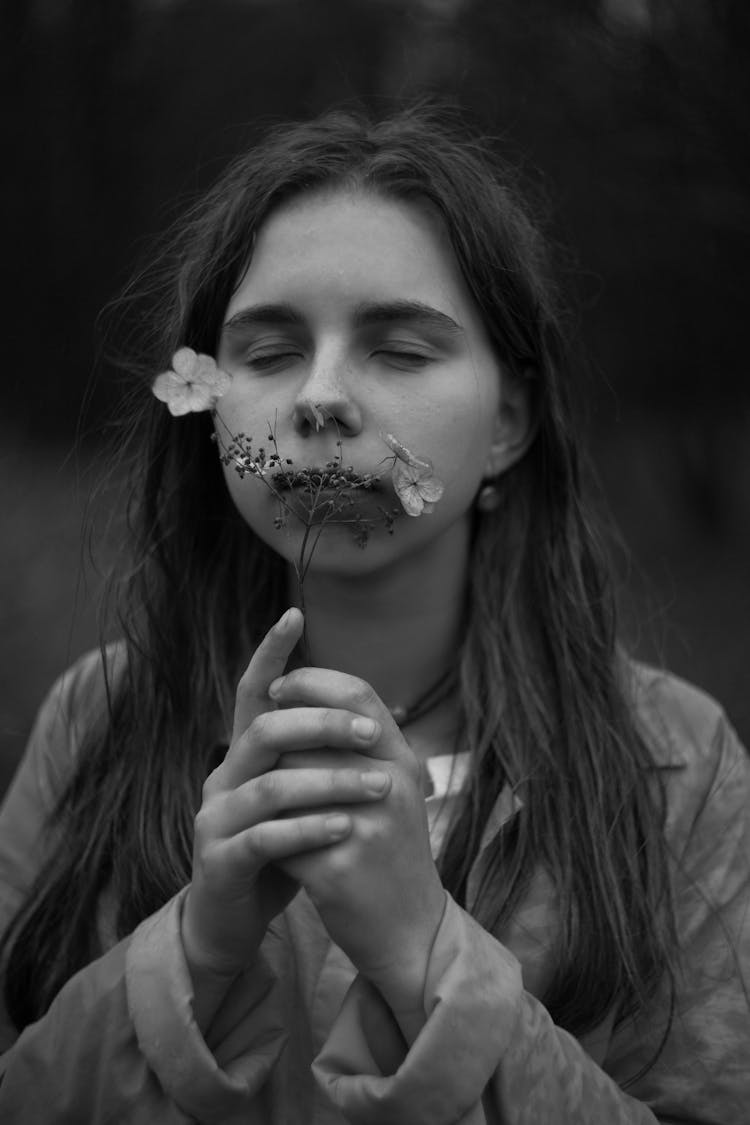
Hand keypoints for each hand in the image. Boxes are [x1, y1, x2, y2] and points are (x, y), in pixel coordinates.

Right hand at [182, 609, 392, 987]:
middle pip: (266, 730)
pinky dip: (308, 830)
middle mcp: (222, 776)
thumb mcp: (300, 799)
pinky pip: (265, 838)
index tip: (294, 614)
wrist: (232, 920)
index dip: (269, 652)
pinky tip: (345, 828)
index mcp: (244, 755)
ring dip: (328, 782)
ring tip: (378, 787)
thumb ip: (321, 759)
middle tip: (373, 733)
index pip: (251, 692)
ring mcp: (214, 819)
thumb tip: (381, 716)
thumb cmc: (276, 851)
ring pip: (269, 785)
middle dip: (321, 724)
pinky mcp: (219, 862)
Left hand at [268, 667, 446, 1019]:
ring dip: (270, 795)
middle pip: (311, 736)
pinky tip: (277, 854)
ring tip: (271, 812)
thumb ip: (360, 743)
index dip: (312, 681)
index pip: (356, 693)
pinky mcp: (339, 868)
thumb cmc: (391, 851)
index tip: (278, 688)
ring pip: (288, 782)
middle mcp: (391, 785)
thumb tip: (305, 693)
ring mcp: (367, 826)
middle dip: (278, 748)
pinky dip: (274, 842)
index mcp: (402, 759)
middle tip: (262, 759)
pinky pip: (282, 836)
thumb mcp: (392, 788)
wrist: (410, 930)